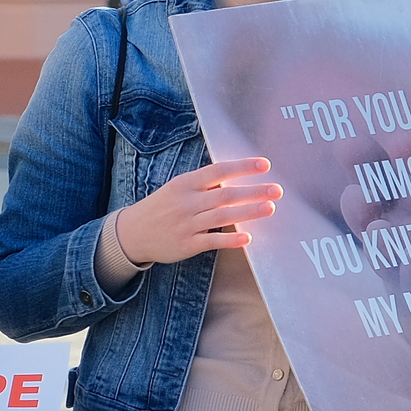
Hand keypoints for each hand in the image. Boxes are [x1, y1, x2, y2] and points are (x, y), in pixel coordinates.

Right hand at [113, 156, 280, 267]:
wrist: (133, 233)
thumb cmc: (161, 208)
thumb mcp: (177, 188)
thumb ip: (204, 184)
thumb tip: (236, 177)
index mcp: (186, 183)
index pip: (219, 171)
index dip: (243, 167)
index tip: (265, 165)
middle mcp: (187, 202)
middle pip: (226, 194)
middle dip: (254, 191)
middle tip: (277, 190)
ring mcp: (187, 224)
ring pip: (222, 216)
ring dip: (248, 212)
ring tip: (270, 208)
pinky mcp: (187, 244)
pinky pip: (212, 240)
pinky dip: (230, 239)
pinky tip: (248, 238)